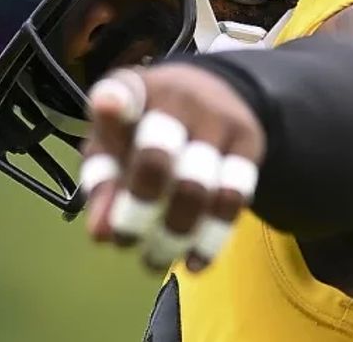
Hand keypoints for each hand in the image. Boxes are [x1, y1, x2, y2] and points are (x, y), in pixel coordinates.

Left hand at [79, 62, 265, 272]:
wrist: (214, 94)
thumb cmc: (146, 126)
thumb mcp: (115, 142)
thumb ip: (103, 183)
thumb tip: (102, 235)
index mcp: (134, 90)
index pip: (123, 91)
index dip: (113, 102)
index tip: (107, 107)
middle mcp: (177, 97)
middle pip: (158, 155)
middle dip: (138, 207)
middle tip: (124, 242)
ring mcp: (218, 117)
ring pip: (197, 186)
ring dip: (173, 233)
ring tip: (154, 260)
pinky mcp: (250, 141)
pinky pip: (234, 198)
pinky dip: (211, 238)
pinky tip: (193, 261)